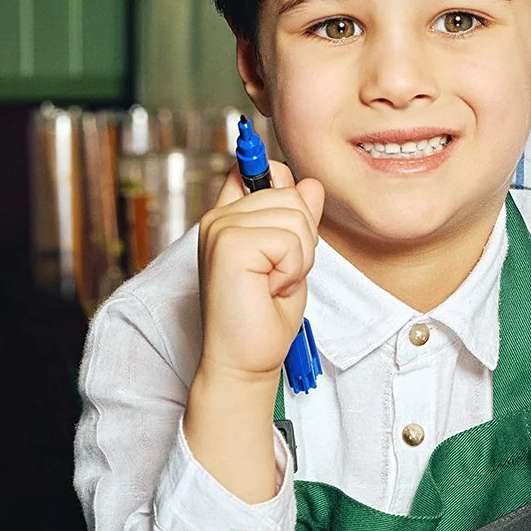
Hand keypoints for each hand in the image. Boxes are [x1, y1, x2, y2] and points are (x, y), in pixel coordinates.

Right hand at [183, 158, 323, 504]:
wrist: (247, 359)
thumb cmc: (265, 315)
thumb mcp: (292, 259)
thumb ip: (298, 220)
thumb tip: (310, 184)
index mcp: (230, 217)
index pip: (265, 171)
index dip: (287, 191)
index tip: (283, 238)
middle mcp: (220, 217)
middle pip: (292, 194)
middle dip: (303, 241)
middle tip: (278, 276)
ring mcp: (221, 227)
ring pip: (295, 214)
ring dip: (299, 257)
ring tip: (273, 283)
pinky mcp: (229, 243)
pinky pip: (289, 238)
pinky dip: (292, 268)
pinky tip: (269, 288)